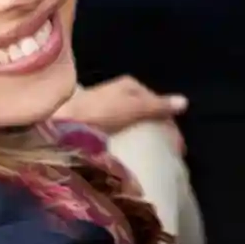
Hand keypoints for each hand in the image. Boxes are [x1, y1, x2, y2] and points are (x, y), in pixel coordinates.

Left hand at [57, 76, 187, 146]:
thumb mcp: (132, 107)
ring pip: (135, 122)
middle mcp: (120, 93)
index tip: (177, 149)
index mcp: (131, 86)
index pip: (159, 104)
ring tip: (151, 157)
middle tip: (168, 156)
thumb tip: (185, 102)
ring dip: (145, 137)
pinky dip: (130, 141)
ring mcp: (107, 107)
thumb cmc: (99, 112)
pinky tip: (129, 152)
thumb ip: (157, 106)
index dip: (170, 125)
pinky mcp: (95, 122)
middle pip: (147, 112)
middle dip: (160, 132)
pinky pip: (121, 131)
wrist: (60, 123)